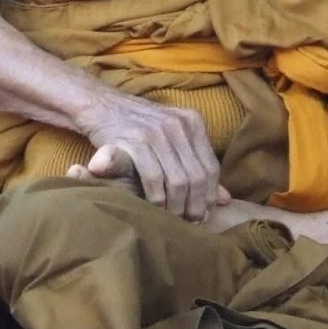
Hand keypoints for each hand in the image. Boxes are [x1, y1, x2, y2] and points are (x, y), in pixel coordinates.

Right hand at [78, 93, 228, 220]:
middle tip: (187, 224)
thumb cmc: (137, 127)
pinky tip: (153, 208)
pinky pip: (153, 178)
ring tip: (171, 220)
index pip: (211, 167)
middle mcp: (179, 125)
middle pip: (197, 177)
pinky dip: (155, 198)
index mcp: (193, 122)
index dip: (209, 196)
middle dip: (194, 206)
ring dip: (175, 207)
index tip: (203, 215)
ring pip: (178, 181)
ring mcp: (157, 132)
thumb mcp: (172, 139)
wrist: (101, 104)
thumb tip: (227, 200)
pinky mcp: (135, 140)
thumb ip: (197, 166)